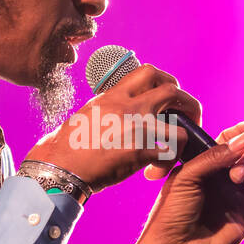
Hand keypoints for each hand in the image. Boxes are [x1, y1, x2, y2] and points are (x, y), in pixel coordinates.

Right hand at [22, 64, 200, 190]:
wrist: (57, 166)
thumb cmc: (66, 146)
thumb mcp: (88, 113)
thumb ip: (110, 108)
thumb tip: (125, 112)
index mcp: (113, 95)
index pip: (148, 72)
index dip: (164, 82)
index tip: (167, 100)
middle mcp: (127, 105)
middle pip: (171, 89)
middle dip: (186, 103)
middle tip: (187, 120)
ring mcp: (136, 126)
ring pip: (180, 121)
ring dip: (184, 135)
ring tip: (177, 148)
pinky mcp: (139, 150)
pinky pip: (170, 151)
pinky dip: (168, 162)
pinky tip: (154, 172)